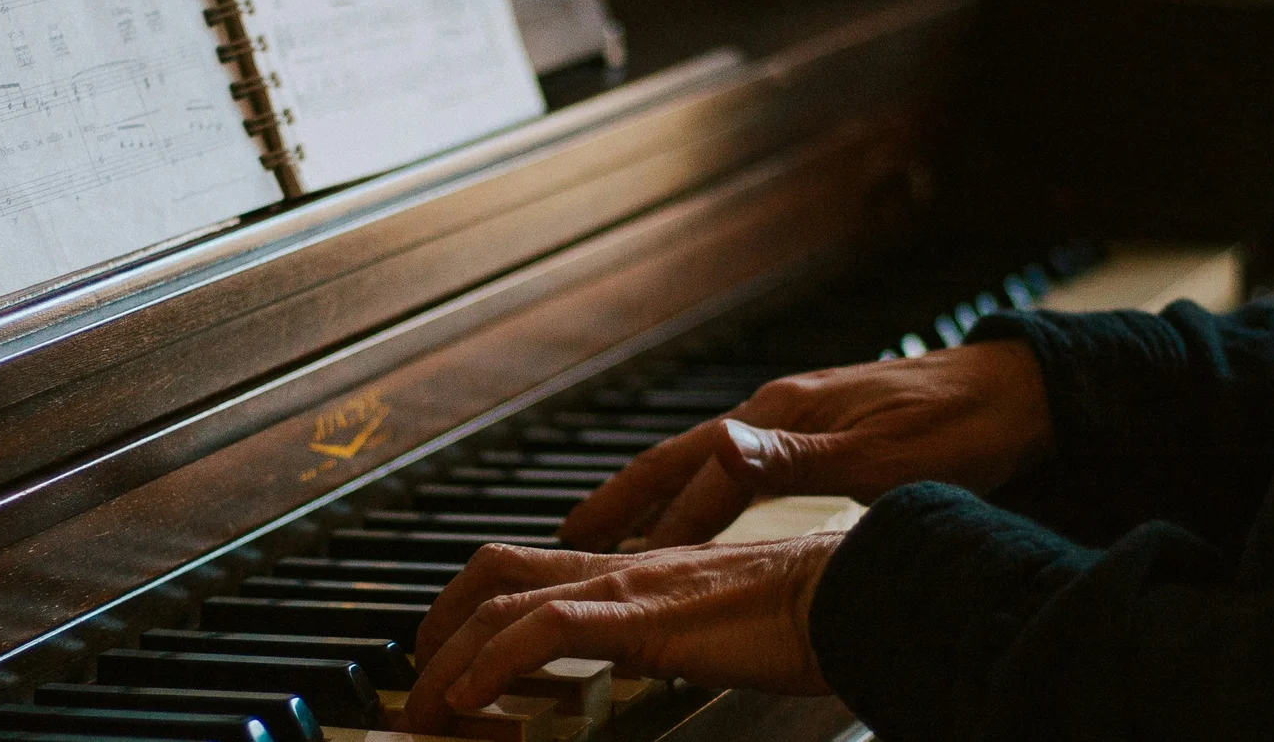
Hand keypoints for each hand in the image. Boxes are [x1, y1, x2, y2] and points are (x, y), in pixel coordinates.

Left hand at [403, 537, 841, 732]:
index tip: (449, 654)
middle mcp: (619, 569)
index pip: (530, 570)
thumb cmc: (810, 614)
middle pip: (493, 570)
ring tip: (424, 705)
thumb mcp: (718, 631)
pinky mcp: (642, 617)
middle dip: (438, 623)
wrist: (858, 591)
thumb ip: (674, 639)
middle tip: (415, 678)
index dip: (475, 606)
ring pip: (499, 598)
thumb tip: (653, 662)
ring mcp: (627, 587)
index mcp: (636, 571)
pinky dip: (492, 662)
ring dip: (446, 654)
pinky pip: (543, 630)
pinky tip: (470, 695)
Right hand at [559, 340, 1050, 551]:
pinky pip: (733, 464)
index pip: (699, 475)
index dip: (651, 520)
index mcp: (786, 415)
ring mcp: (796, 416)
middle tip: (570, 536)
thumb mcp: (884, 455)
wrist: (1023, 392)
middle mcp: (779, 410)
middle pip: (680, 458)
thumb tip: (719, 448)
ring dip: (655, 496)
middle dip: (623, 498)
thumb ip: (796, 459)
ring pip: (703, 460)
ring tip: (614, 531)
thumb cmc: (965, 427)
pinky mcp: (817, 429)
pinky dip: (698, 492)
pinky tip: (697, 512)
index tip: (605, 558)